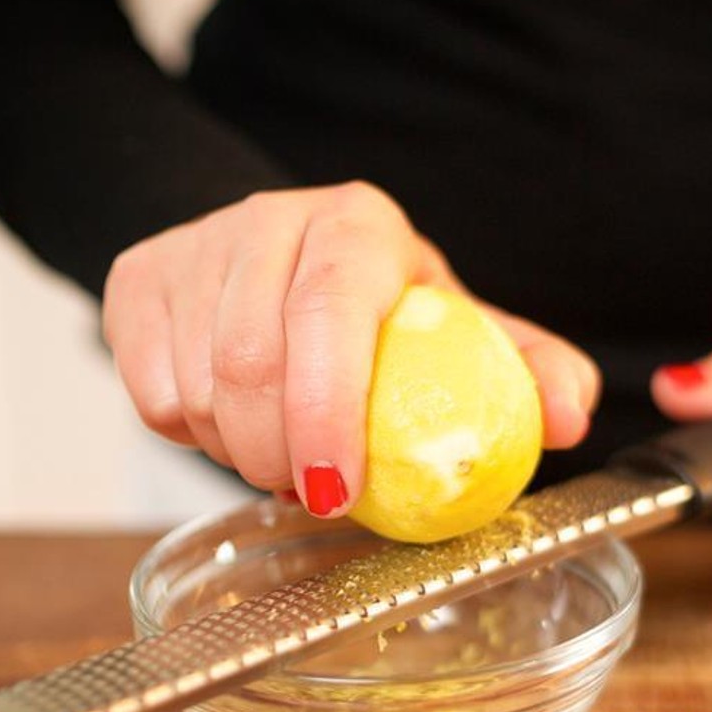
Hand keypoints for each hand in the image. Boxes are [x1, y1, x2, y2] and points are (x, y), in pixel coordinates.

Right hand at [102, 182, 598, 513]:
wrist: (280, 256)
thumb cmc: (383, 309)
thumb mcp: (458, 328)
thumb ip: (525, 367)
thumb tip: (573, 417)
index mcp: (358, 225)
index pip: (330, 313)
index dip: (327, 412)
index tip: (337, 493)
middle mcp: (270, 218)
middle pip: (250, 360)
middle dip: (279, 456)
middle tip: (313, 493)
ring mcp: (194, 244)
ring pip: (195, 385)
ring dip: (238, 450)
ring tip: (283, 456)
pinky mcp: (138, 278)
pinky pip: (150, 393)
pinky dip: (191, 436)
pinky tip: (233, 426)